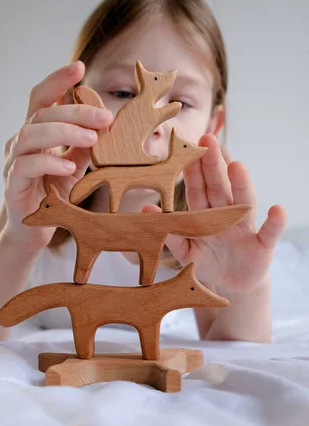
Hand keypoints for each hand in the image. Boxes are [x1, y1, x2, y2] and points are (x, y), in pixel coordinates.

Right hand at [3, 61, 111, 248]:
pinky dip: (49, 163)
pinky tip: (70, 167)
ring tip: (92, 139)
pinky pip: (26, 166)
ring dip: (64, 133)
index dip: (57, 80)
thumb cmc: (54, 194)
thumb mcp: (75, 166)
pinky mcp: (12, 185)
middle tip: (105, 117)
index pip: (42, 97)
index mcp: (36, 132)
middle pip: (41, 113)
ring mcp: (13, 162)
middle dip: (75, 111)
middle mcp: (20, 142)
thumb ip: (84, 146)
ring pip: (31, 135)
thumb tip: (106, 123)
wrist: (33, 231)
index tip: (79, 67)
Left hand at [143, 134, 286, 292]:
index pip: (198, 189)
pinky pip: (269, 232)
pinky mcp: (262, 246)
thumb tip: (147, 210)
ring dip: (241, 184)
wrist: (231, 286)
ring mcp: (245, 228)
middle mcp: (226, 215)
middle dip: (213, 164)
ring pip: (243, 202)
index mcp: (205, 215)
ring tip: (237, 166)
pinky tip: (277, 210)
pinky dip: (275, 222)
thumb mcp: (186, 252)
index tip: (186, 147)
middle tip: (207, 139)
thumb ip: (171, 234)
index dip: (193, 169)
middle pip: (219, 187)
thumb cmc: (207, 263)